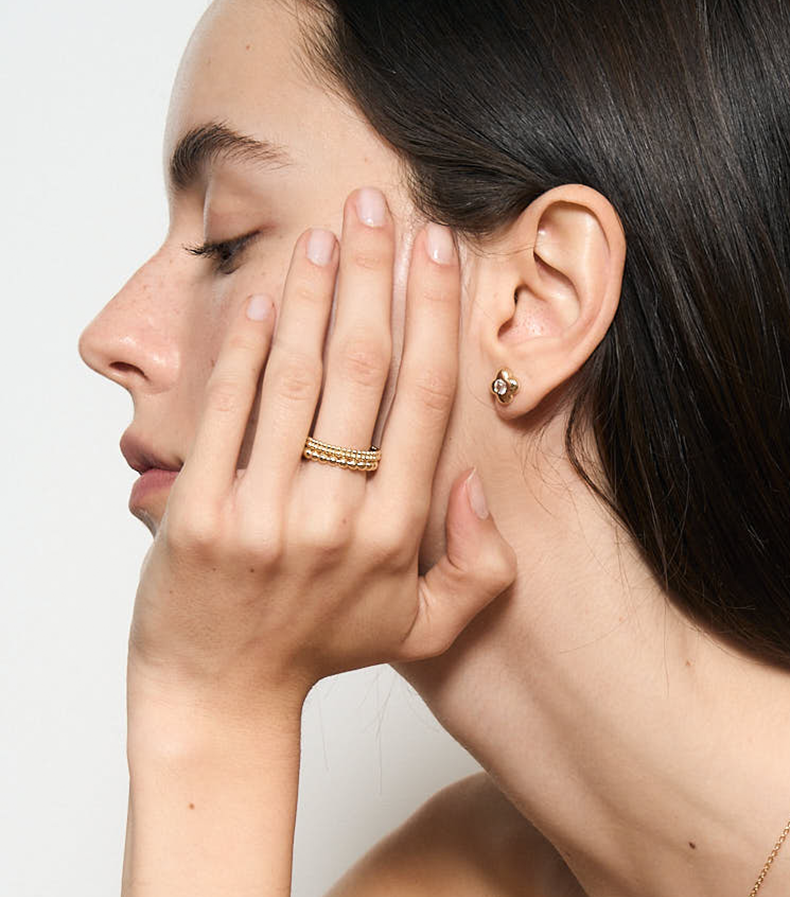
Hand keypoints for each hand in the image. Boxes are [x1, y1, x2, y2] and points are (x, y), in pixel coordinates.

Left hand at [126, 190, 516, 709]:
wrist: (221, 691)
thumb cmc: (322, 649)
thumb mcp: (423, 631)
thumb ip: (479, 571)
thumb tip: (475, 482)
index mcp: (393, 538)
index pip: (421, 404)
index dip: (433, 318)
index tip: (435, 253)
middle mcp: (335, 521)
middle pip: (365, 372)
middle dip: (374, 276)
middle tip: (378, 204)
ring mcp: (264, 516)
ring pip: (298, 379)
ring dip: (315, 293)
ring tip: (327, 229)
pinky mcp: (202, 513)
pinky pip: (230, 412)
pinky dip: (248, 347)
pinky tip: (268, 294)